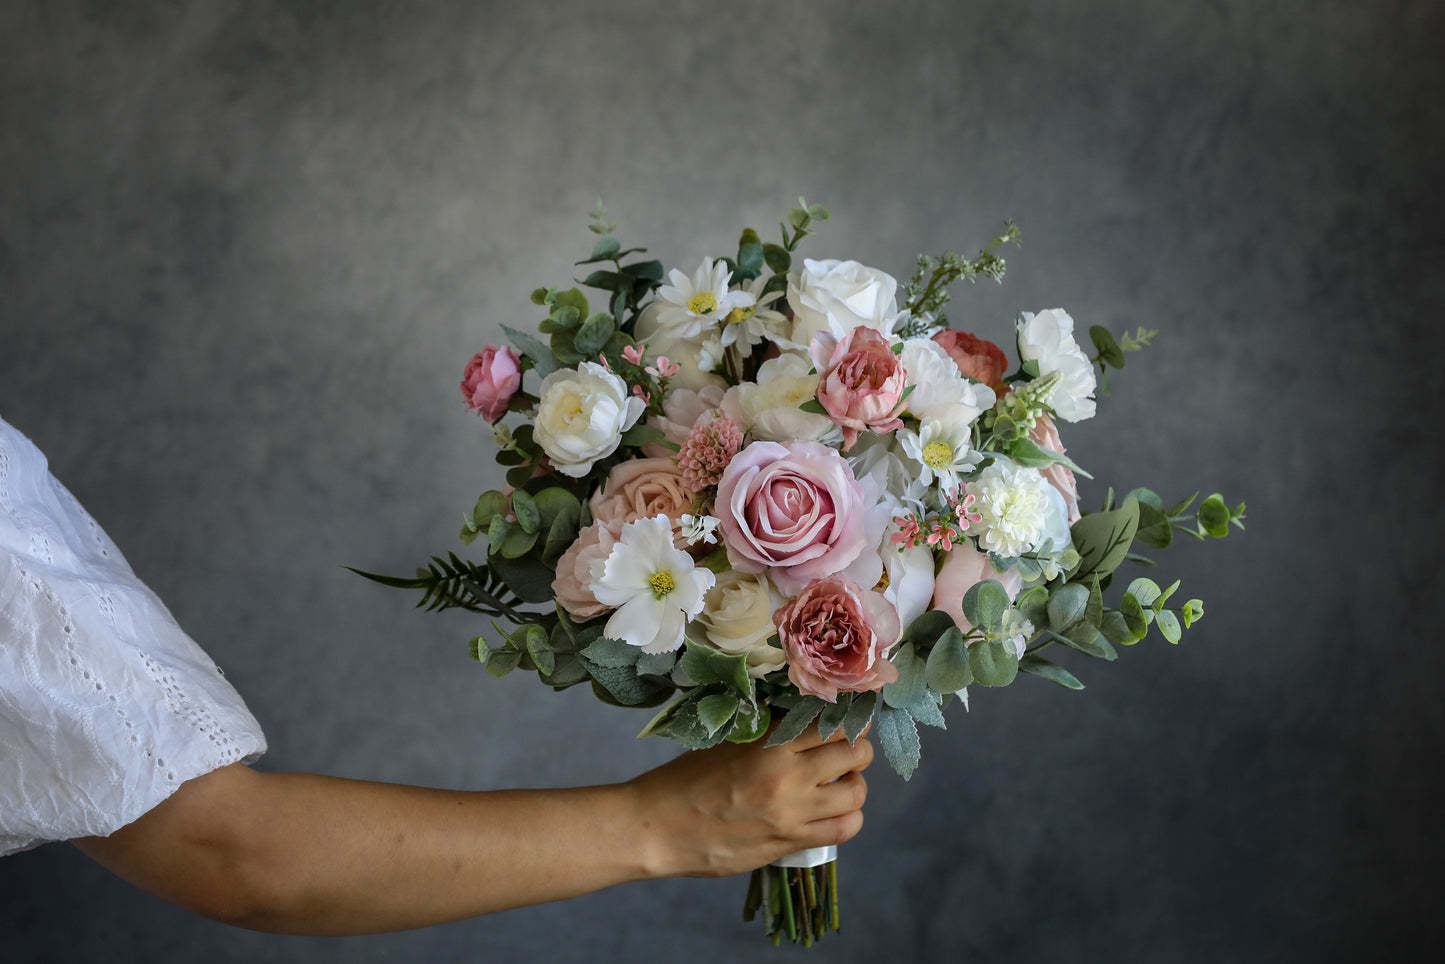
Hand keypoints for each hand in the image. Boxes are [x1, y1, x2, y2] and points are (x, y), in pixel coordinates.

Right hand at [625, 724, 873, 878]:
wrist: (658, 827)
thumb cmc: (685, 779)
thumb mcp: (728, 741)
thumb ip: (769, 733)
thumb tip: (804, 722)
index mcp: (770, 744)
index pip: (832, 723)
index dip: (849, 720)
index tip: (849, 720)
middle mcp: (788, 777)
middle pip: (853, 755)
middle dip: (858, 750)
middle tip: (848, 751)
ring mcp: (792, 813)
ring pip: (856, 794)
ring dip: (856, 785)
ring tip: (843, 783)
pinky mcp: (789, 843)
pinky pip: (843, 830)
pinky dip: (849, 818)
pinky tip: (836, 812)